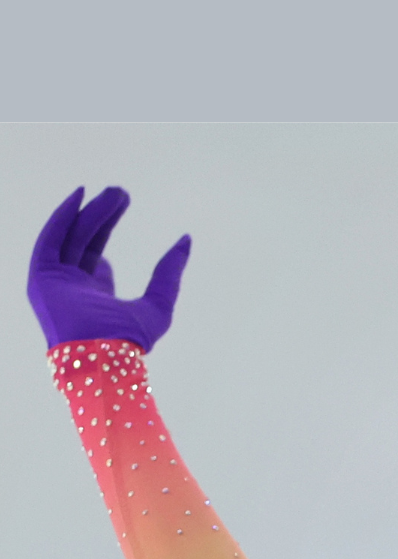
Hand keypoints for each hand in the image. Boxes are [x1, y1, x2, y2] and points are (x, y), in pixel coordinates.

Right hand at [27, 186, 190, 351]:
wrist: (99, 358)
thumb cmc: (127, 342)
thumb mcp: (157, 305)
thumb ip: (169, 275)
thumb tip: (186, 241)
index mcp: (95, 299)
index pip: (96, 258)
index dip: (107, 229)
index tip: (122, 206)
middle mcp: (73, 289)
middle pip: (85, 241)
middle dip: (102, 215)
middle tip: (121, 191)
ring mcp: (56, 282)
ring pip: (71, 236)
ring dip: (89, 212)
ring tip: (111, 191)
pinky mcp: (42, 277)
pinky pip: (50, 239)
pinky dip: (63, 217)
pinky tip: (79, 196)